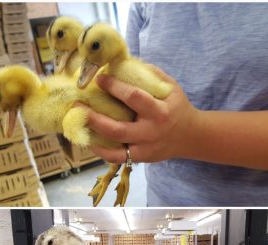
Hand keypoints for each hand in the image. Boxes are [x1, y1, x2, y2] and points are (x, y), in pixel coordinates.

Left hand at [78, 66, 202, 162]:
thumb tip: (121, 62)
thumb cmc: (177, 107)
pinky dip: (101, 151)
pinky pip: (117, 158)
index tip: (98, 79)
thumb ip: (149, 74)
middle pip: (118, 130)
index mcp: (160, 112)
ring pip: (114, 149)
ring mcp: (145, 149)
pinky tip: (90, 140)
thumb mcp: (170, 86)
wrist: (190, 136)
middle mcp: (151, 133)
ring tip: (77, 125)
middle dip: (94, 118)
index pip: (134, 98)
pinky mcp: (141, 159)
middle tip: (76, 106)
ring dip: (93, 138)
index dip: (114, 87)